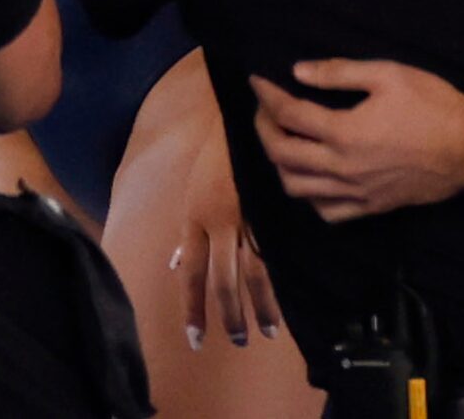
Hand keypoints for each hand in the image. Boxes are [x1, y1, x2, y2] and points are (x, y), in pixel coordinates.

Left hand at [176, 115, 282, 350]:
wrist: (238, 122)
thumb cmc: (211, 160)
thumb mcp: (190, 196)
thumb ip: (187, 236)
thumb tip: (177, 265)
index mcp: (193, 220)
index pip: (191, 274)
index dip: (192, 308)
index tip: (195, 339)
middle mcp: (218, 223)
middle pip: (222, 280)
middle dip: (229, 315)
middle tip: (236, 342)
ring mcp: (247, 219)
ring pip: (253, 272)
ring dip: (260, 306)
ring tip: (266, 332)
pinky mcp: (271, 213)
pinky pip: (275, 253)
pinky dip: (280, 279)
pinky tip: (286, 297)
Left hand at [250, 60, 463, 222]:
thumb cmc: (432, 105)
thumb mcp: (387, 74)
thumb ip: (339, 72)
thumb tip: (299, 71)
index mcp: (343, 133)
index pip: (288, 114)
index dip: (266, 95)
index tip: (258, 80)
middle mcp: (342, 168)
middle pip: (281, 154)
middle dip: (263, 127)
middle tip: (265, 108)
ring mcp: (356, 192)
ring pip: (296, 187)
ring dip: (280, 163)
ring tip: (283, 139)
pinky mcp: (372, 207)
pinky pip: (326, 212)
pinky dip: (308, 195)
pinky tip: (311, 175)